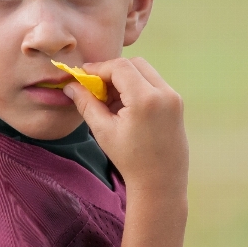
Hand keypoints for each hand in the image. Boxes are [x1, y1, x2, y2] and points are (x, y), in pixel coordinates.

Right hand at [64, 57, 187, 194]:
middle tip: (96, 87)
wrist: (161, 183)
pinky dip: (138, 86)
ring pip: (145, 71)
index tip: (83, 75)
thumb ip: (86, 103)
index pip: (120, 66)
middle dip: (113, 71)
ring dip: (126, 78)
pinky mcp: (177, 103)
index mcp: (145, 99)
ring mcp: (174, 97)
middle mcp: (164, 93)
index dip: (98, 68)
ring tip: (111, 101)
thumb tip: (70, 85)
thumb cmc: (129, 160)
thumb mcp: (103, 130)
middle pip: (134, 64)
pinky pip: (154, 83)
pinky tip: (126, 107)